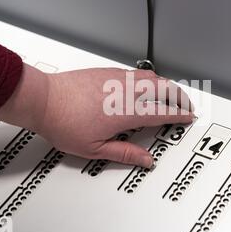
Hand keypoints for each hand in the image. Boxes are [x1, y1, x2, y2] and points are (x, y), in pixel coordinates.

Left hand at [0, 64, 193, 167]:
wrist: (43, 99)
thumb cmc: (63, 122)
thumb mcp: (94, 149)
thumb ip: (124, 153)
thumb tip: (145, 160)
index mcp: (125, 112)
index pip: (161, 113)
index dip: (178, 115)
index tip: (187, 116)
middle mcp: (125, 92)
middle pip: (163, 89)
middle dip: (179, 96)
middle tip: (185, 103)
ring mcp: (116, 78)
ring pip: (151, 76)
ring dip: (166, 85)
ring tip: (170, 92)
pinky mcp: (107, 71)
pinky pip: (136, 72)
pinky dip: (149, 77)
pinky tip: (146, 83)